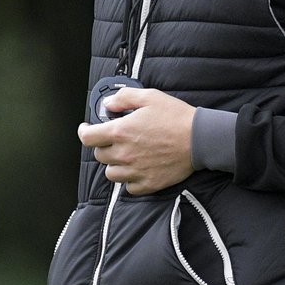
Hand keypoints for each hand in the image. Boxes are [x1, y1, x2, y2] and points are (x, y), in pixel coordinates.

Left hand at [78, 88, 195, 194]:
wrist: (200, 140)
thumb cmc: (176, 117)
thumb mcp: (149, 97)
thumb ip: (124, 98)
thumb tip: (108, 104)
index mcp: (121, 132)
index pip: (88, 138)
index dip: (85, 132)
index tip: (88, 129)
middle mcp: (124, 154)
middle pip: (99, 155)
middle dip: (104, 146)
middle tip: (115, 140)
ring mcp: (135, 171)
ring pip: (111, 174)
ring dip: (114, 165)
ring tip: (125, 156)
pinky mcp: (148, 183)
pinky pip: (129, 187)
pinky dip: (129, 180)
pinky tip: (137, 169)